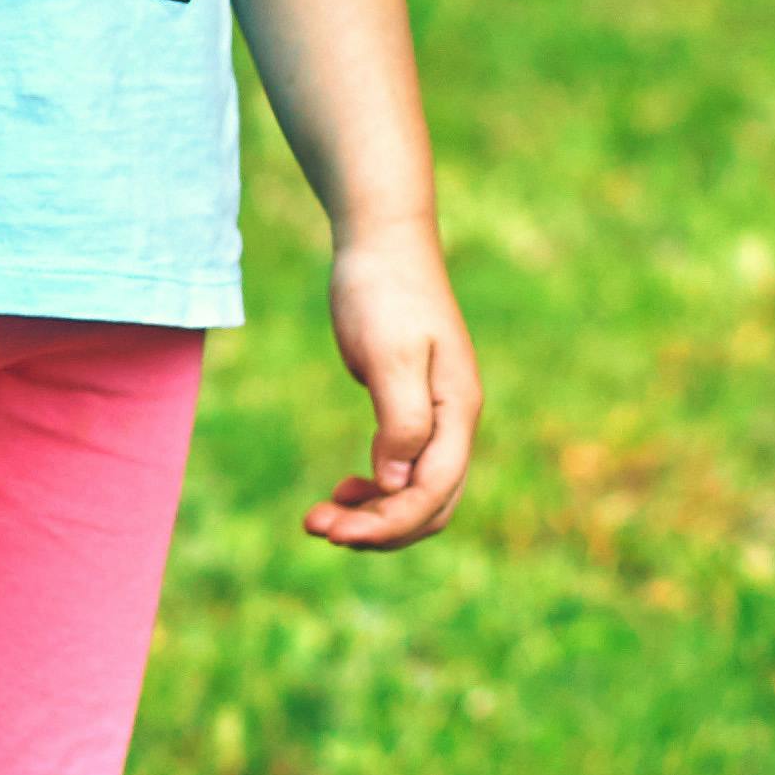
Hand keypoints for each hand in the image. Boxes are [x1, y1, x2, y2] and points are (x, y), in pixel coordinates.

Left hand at [308, 218, 478, 548]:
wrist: (381, 243)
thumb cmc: (384, 292)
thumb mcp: (391, 355)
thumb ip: (402, 421)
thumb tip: (400, 486)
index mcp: (458, 412)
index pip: (432, 494)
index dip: (386, 523)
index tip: (333, 531)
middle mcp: (455, 423)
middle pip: (431, 506)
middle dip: (377, 529)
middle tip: (316, 527)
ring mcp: (436, 417)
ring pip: (417, 495)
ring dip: (373, 516)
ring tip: (320, 516)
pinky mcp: (411, 409)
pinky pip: (404, 471)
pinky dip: (376, 491)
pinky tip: (344, 488)